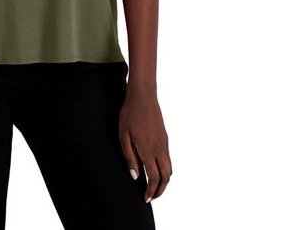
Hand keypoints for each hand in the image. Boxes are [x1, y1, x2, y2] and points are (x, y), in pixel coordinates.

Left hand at [118, 88, 171, 202]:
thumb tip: (135, 176)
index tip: (146, 198)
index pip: (153, 178)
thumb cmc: (129, 114)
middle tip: (152, 196)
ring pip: (170, 168)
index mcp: (148, 150)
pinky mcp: (165, 137)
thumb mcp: (123, 136)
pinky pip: (168, 158)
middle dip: (160, 190)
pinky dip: (165, 169)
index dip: (151, 191)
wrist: (143, 96)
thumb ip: (129, 157)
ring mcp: (164, 143)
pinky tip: (155, 168)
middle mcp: (160, 149)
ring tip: (153, 185)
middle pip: (166, 177)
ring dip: (164, 180)